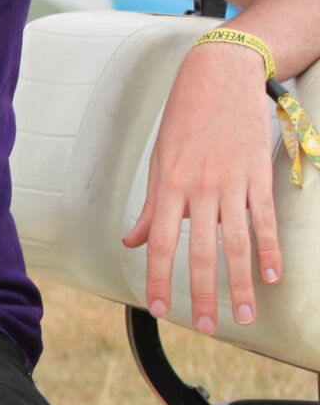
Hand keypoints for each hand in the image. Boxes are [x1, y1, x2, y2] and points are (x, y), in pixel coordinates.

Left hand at [123, 39, 283, 331]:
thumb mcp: (158, 160)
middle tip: (206, 327)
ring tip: (243, 314)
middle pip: (201, 252)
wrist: (219, 77)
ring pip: (236, 244)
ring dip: (240, 282)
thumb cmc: (183, 119)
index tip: (159, 307)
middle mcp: (199, 189)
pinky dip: (268, 250)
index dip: (159, 277)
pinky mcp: (257, 177)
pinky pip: (263, 221)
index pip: (161, 243)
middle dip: (202, 292)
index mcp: (168, 186)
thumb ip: (150, 206)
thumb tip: (133, 239)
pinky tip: (271, 276)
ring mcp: (231, 184)